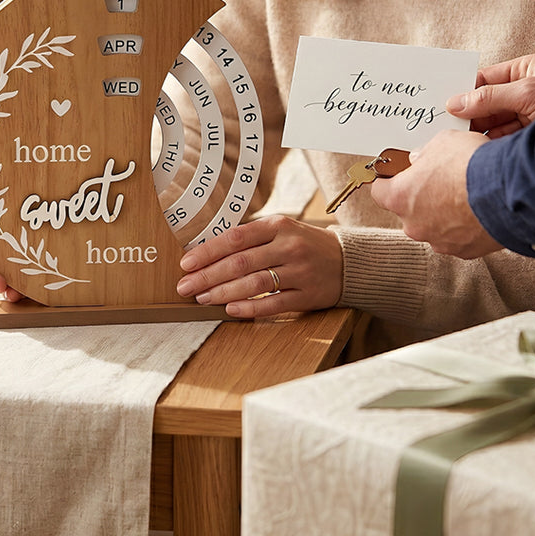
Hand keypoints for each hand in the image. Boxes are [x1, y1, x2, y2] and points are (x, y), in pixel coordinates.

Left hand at [175, 215, 342, 317]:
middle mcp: (288, 246)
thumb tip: (208, 253)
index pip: (236, 237)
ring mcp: (299, 271)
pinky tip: (231, 309)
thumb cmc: (305, 244)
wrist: (348, 261)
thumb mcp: (282, 230)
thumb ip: (251, 238)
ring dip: (223, 292)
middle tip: (185, 286)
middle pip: (240, 262)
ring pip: (254, 283)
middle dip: (208, 276)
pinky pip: (273, 304)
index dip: (208, 251)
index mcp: (278, 225)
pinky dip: (250, 307)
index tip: (186, 263)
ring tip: (202, 298)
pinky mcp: (307, 295)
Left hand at [370, 131, 501, 257]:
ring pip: (434, 226)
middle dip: (422, 197)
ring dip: (444, 214)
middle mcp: (414, 225)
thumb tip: (421, 159)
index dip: (389, 181)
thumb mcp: (442, 142)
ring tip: (466, 196)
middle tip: (441, 181)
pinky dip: (466, 227)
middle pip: (408, 210)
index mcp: (400, 197)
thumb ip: (425, 153)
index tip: (398, 175)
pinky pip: (459, 237)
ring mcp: (440, 241)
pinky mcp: (465, 251)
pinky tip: (479, 210)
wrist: (511, 191)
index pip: (380, 191)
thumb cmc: (471, 165)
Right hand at [449, 52, 534, 137]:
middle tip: (444, 125)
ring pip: (496, 123)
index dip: (464, 90)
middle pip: (489, 102)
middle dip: (469, 114)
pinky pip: (506, 139)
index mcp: (528, 70)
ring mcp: (533, 115)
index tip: (442, 104)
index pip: (486, 78)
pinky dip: (491, 144)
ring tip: (456, 140)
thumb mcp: (528, 93)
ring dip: (479, 132)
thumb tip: (455, 102)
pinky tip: (476, 149)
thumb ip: (489, 98)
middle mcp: (529, 91)